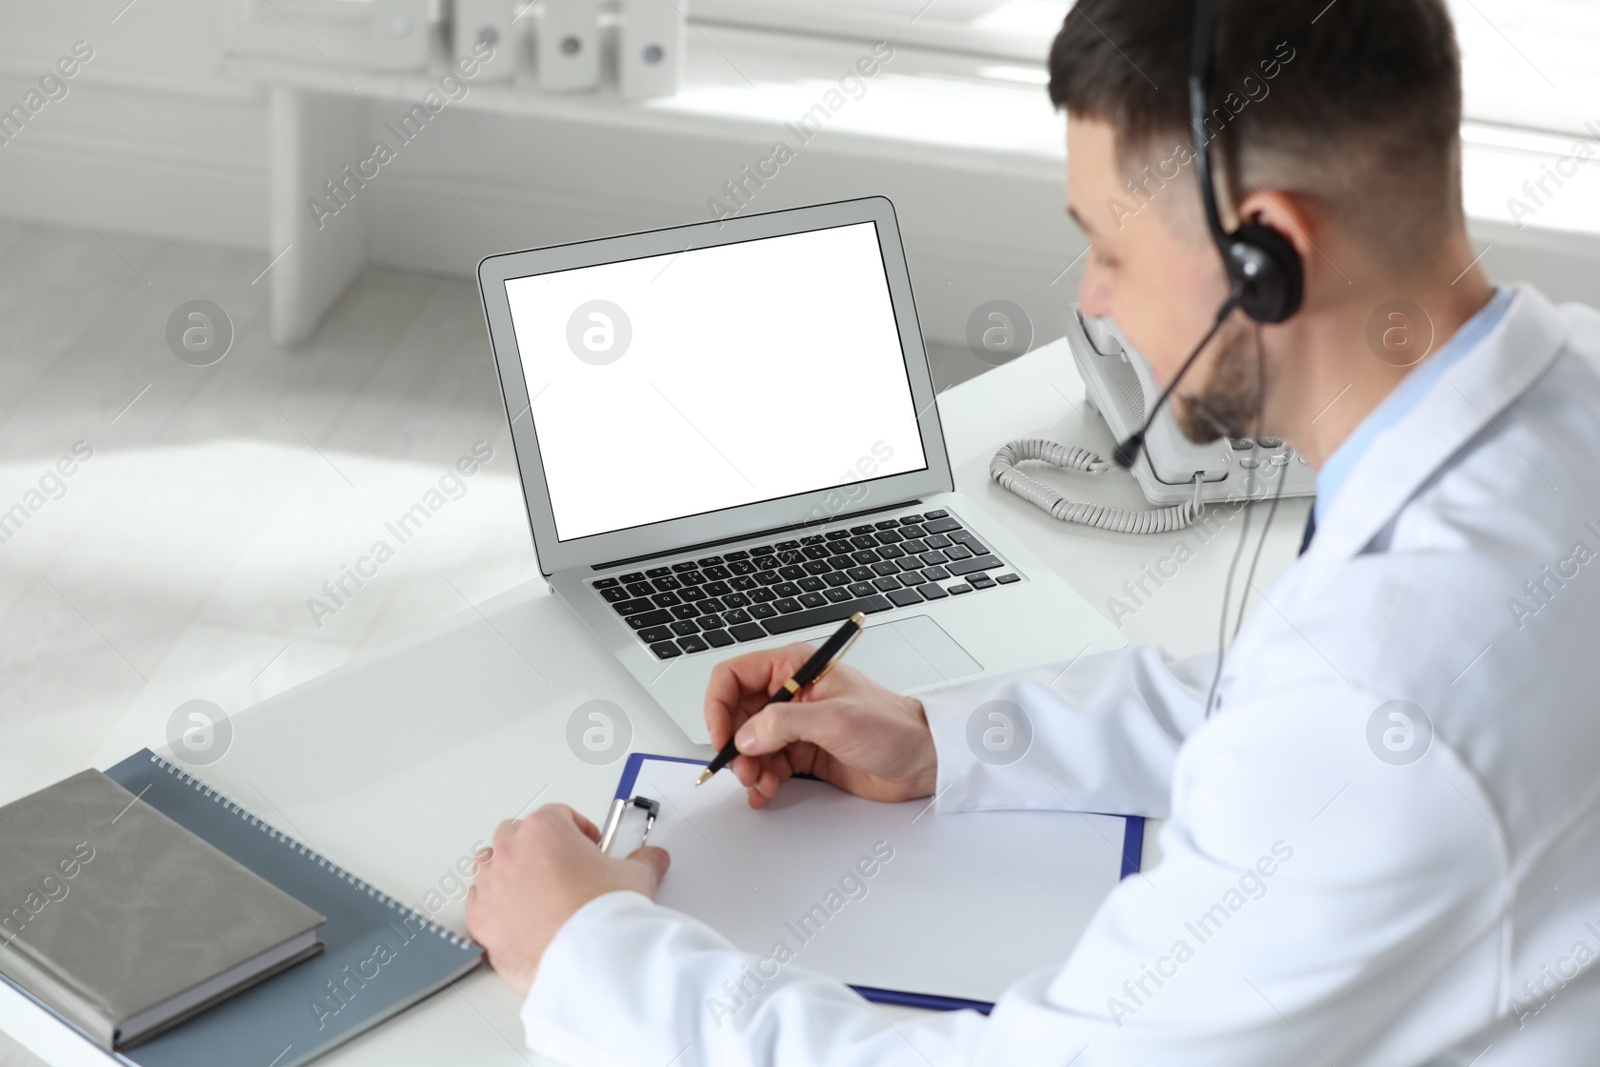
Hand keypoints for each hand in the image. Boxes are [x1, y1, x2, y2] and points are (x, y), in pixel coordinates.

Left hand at [466, 804, 668, 994]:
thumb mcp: (634, 876)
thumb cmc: (600, 915)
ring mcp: (492, 886)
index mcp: (545, 830)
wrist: (585, 959)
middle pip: (517, 834)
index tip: (588, 845)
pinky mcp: (482, 920)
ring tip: (537, 889)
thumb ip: (642, 860)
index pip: (558, 815)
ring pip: (491, 864)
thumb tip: (651, 859)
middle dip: (538, 846)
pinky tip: (517, 914)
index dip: (577, 830)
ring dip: (510, 870)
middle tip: (562, 864)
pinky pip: (480, 902)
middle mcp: (511, 852)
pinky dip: (495, 905)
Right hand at [705, 644, 936, 808]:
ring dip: (748, 767)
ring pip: (750, 744)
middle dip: (734, 744)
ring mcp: (796, 725)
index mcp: (795, 668)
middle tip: (744, 769)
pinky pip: (767, 765)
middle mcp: (791, 694)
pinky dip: (761, 781)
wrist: (921, 760)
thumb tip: (746, 735)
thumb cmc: (892, 725)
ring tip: (760, 784)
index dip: (719, 705)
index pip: (735, 676)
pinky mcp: (803, 752)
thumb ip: (785, 724)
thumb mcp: (836, 719)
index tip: (721, 736)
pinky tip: (765, 793)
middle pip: (737, 714)